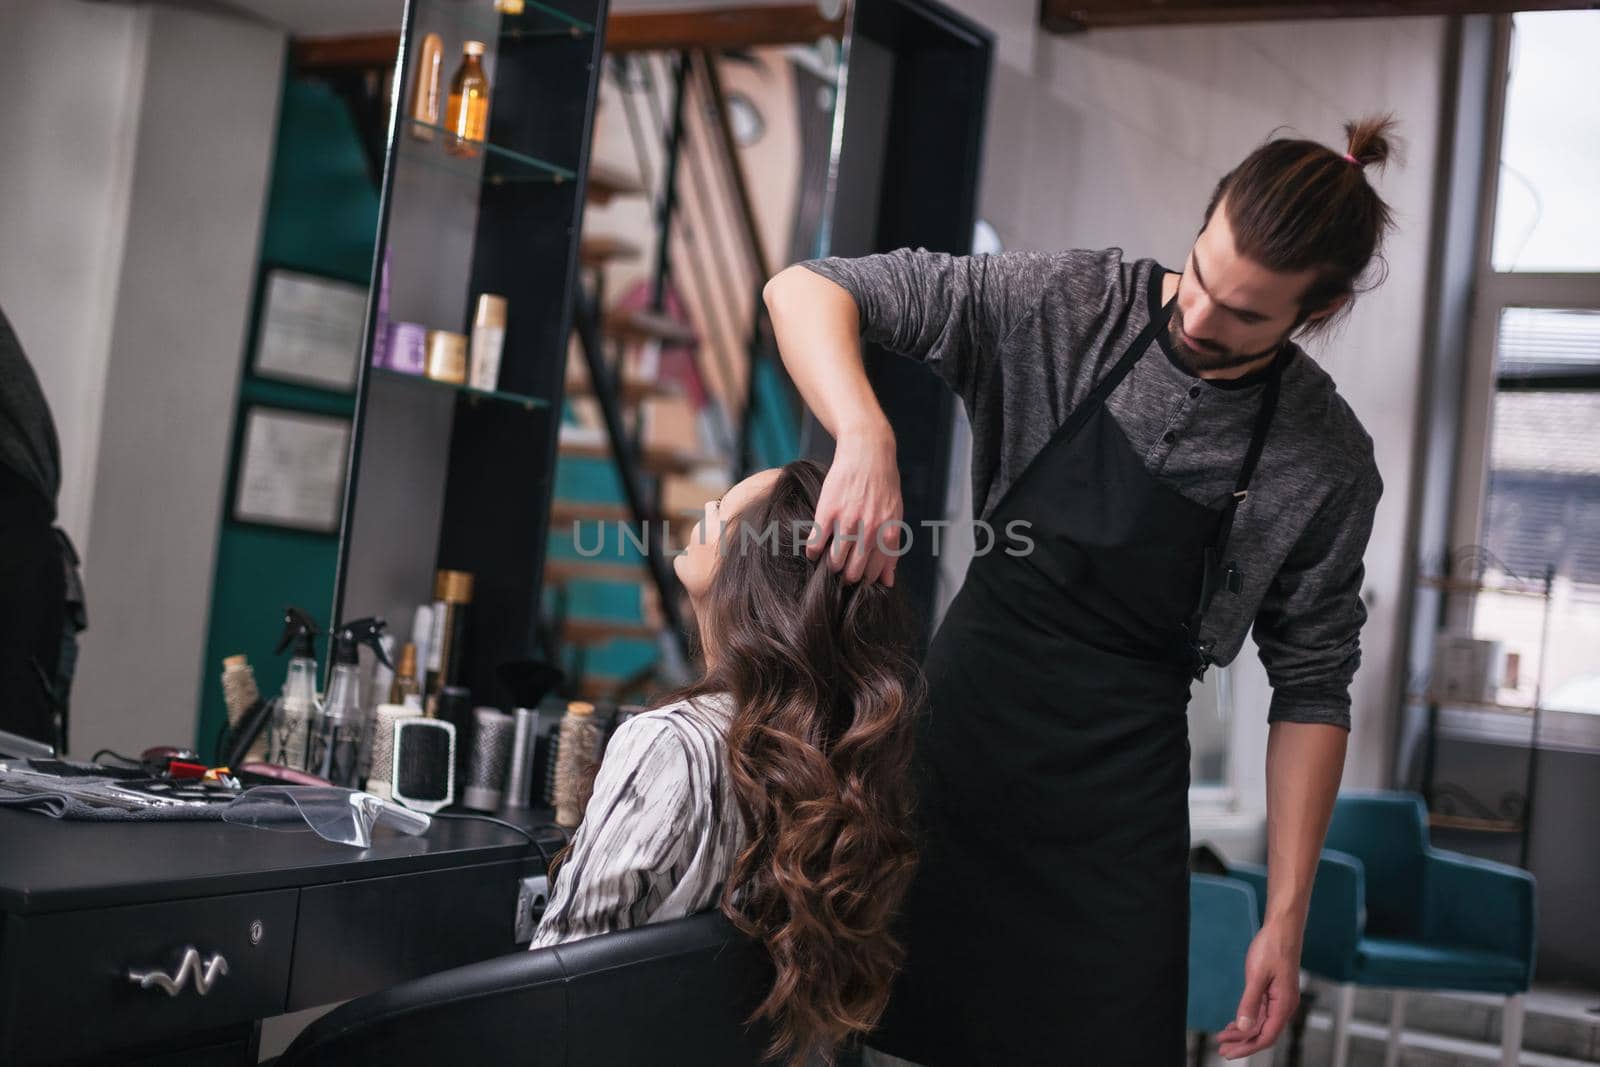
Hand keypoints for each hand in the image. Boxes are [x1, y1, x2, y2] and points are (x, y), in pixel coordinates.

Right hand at [807, 421, 901, 584]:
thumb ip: (891, 548)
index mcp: (888, 533)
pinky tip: (814, 550)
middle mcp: (869, 531)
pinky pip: (816, 543)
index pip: (874, 573)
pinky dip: (813, 551)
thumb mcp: (895, 515)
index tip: (858, 577)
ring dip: (831, 565)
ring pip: (834, 562)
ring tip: (830, 560)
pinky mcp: (828, 512)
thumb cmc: (883, 485)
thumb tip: (888, 582)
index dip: (864, 580)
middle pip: (853, 572)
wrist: (867, 452)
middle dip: (847, 577)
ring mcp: (847, 521)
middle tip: (842, 572)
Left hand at [1216, 918, 1302, 1060]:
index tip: (1230, 1053)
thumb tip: (1243, 1026)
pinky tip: (1234, 1025)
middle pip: (1263, 1033)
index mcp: (1284, 1005)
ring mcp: (1279, 1000)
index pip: (1266, 1036)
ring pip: (1261, 1024)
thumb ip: (1250, 1002)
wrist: (1281, 929)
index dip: (1248, 1047)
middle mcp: (1284, 1006)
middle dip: (1243, 1043)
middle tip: (1223, 1051)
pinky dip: (1247, 1020)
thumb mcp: (1257, 976)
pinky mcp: (1273, 993)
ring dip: (1243, 1033)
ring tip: (1223, 1039)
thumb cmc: (1272, 948)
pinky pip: (1261, 1013)